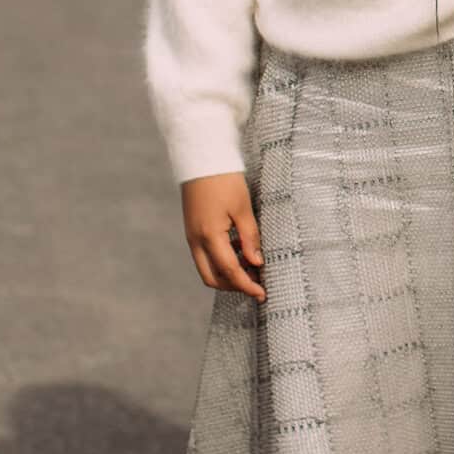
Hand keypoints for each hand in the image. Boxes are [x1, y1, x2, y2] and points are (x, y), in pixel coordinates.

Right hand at [181, 173, 265, 298]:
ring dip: (227, 273)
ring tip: (251, 266)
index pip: (230, 272)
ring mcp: (191, 236)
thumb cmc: (224, 180)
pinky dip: (220, 260)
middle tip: (256, 284)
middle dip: (234, 286)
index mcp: (209, 236)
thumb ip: (250, 238)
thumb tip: (256, 263)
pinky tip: (238, 251)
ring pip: (207, 268)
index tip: (262, 294)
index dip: (247, 286)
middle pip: (212, 278)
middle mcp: (196, 240)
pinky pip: (204, 255)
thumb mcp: (243, 208)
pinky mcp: (192, 230)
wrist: (200, 158)